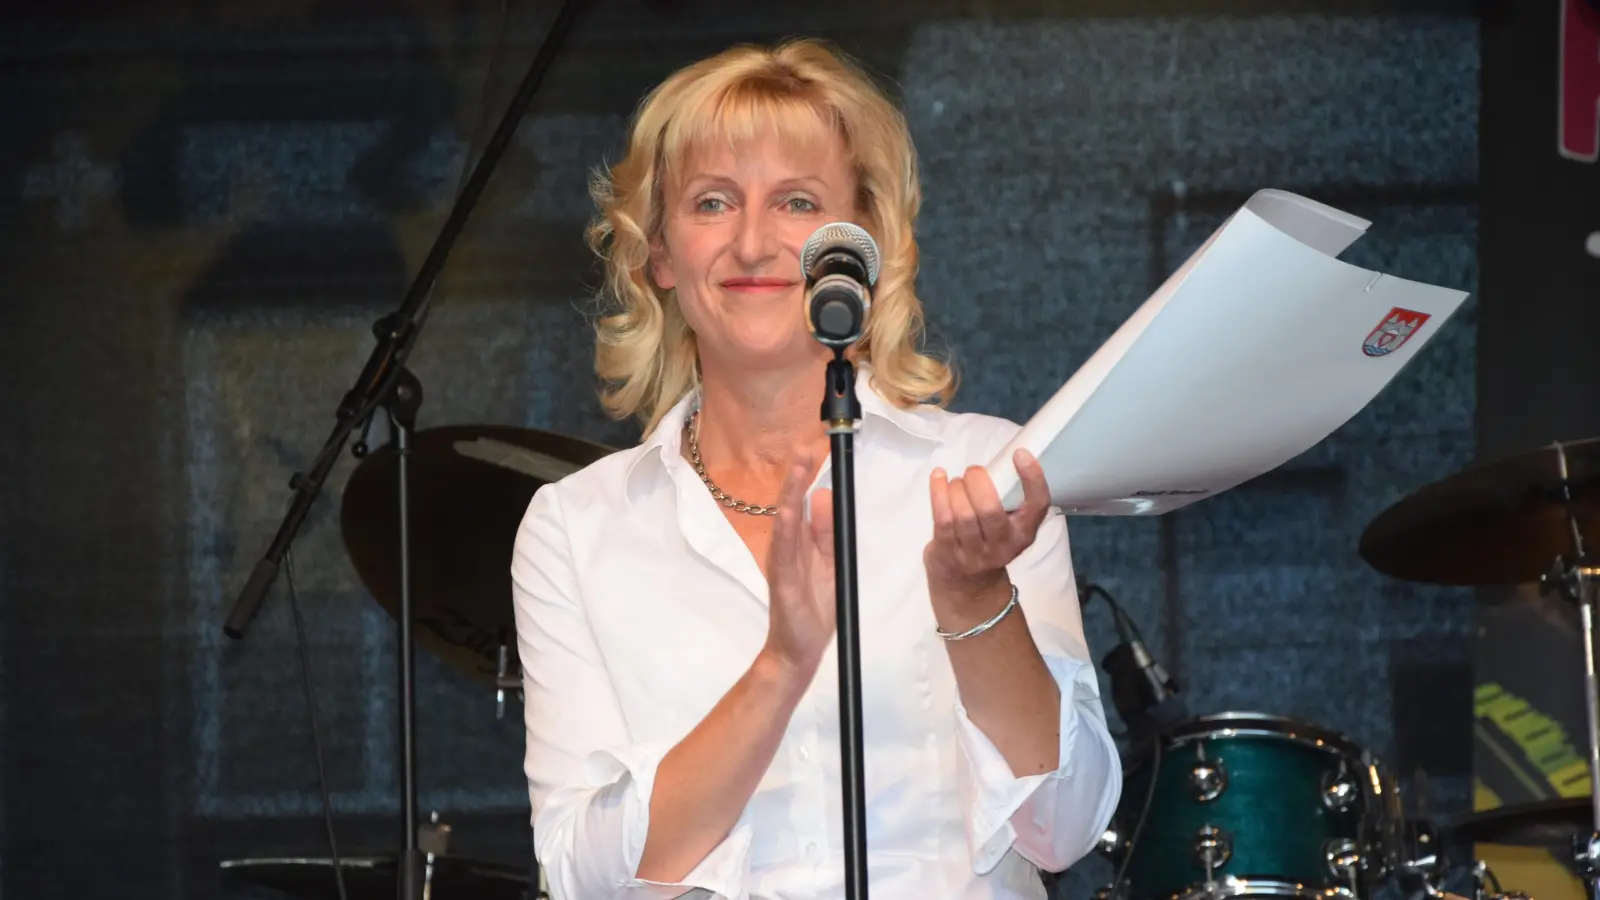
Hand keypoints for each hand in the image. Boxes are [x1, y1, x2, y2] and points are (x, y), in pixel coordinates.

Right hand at [761, 447, 836, 678]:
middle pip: (790, 505)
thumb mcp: (830, 562)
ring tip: (798, 468)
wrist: (799, 649)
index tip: (815, 448)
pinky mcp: (783, 583)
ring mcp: (782, 565)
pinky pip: (784, 554)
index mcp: (799, 542)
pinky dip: (786, 532)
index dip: (806, 475)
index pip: (801, 502)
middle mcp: (786, 548)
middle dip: (798, 476)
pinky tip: (789, 512)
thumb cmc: (813, 607)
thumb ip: (826, 532)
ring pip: (785, 522)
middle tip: (804, 447)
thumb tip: (822, 495)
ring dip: (791, 494)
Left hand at [925, 448, 1050, 599]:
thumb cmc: (989, 541)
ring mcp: (974, 553)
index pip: (1037, 505)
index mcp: (1024, 533)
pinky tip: (938, 477)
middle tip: (974, 470)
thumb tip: (998, 461)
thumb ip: (1008, 500)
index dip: (1033, 478)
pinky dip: (938, 493)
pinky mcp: (948, 554)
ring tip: (957, 481)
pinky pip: (942, 520)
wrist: (969, 586)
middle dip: (979, 482)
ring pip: (964, 516)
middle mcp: (1003, 546)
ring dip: (957, 489)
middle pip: (990, 511)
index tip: (1021, 453)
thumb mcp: (1009, 525)